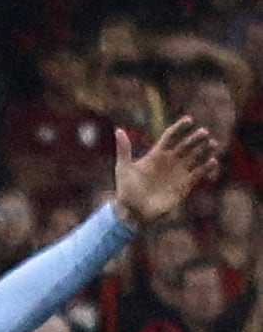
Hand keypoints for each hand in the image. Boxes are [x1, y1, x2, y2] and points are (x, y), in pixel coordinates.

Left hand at [114, 115, 219, 230]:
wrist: (133, 212)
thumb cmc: (126, 190)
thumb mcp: (123, 169)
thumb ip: (124, 150)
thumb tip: (118, 130)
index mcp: (157, 154)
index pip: (171, 136)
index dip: (180, 127)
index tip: (189, 119)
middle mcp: (170, 161)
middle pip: (187, 144)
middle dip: (196, 138)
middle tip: (204, 132)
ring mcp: (178, 172)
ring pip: (196, 156)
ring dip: (205, 150)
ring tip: (213, 143)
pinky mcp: (185, 185)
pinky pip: (199, 173)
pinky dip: (207, 167)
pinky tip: (212, 161)